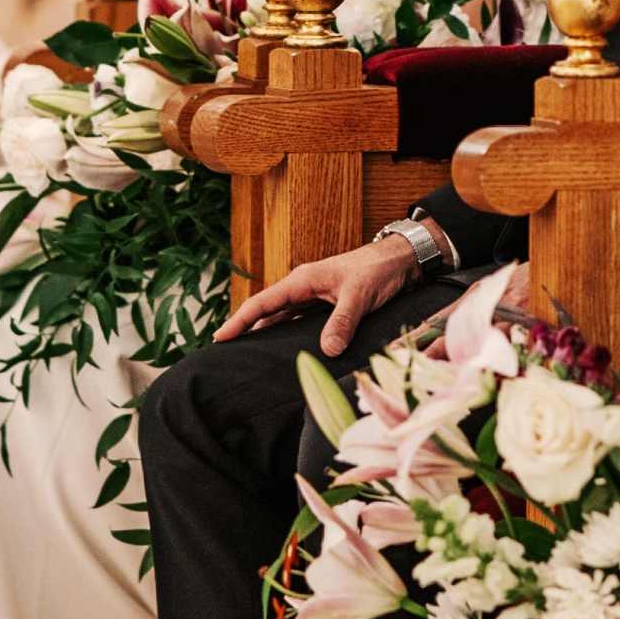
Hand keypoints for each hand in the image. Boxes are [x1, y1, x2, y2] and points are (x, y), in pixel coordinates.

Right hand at [215, 235, 418, 356]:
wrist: (401, 259)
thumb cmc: (378, 270)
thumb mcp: (359, 295)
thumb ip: (342, 321)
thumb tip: (326, 350)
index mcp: (303, 280)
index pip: (263, 302)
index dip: (240, 321)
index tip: (219, 338)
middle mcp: (304, 288)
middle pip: (266, 312)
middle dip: (245, 331)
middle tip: (225, 356)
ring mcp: (314, 297)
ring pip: (282, 319)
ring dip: (266, 335)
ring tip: (248, 359)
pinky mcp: (327, 307)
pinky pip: (300, 324)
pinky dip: (289, 337)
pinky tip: (285, 353)